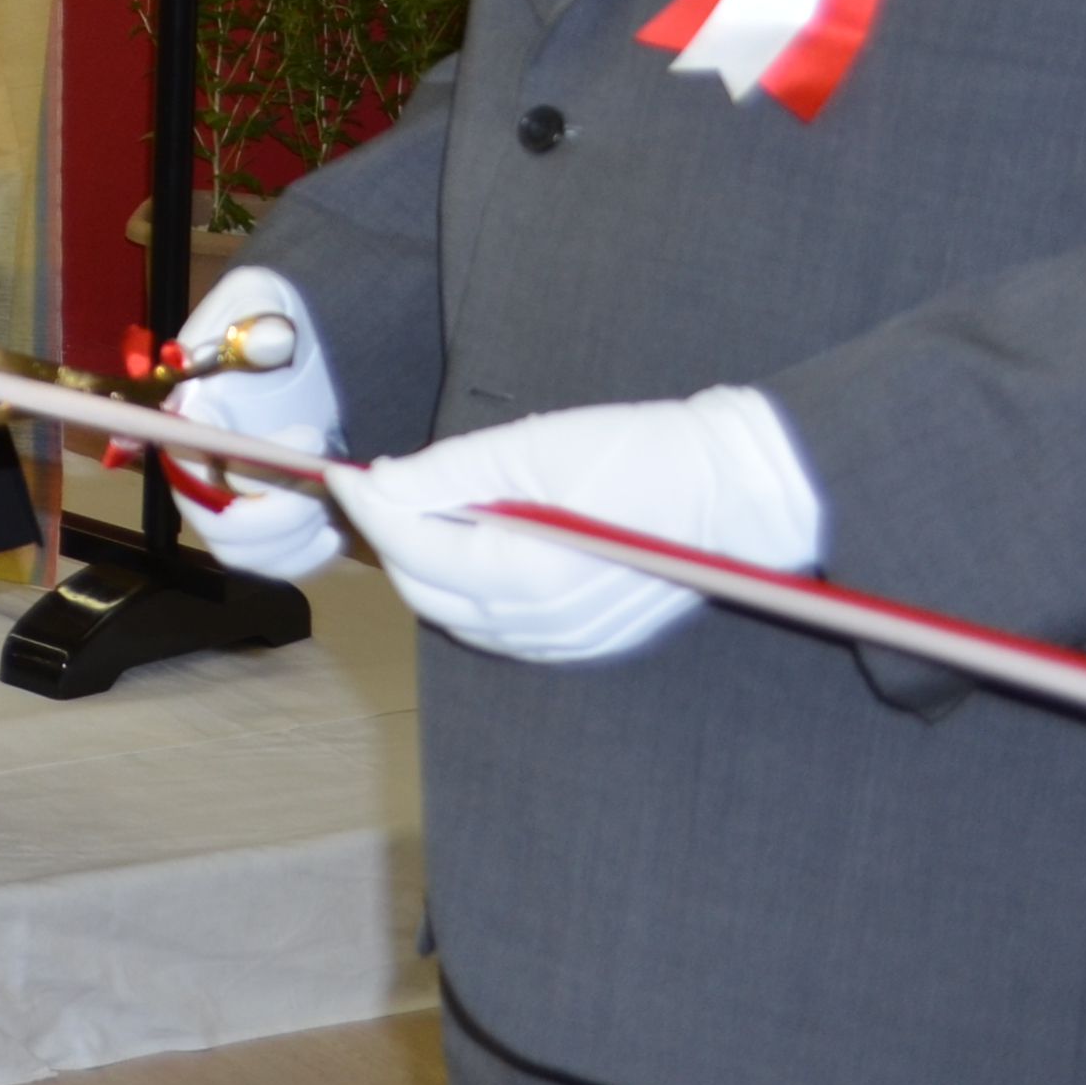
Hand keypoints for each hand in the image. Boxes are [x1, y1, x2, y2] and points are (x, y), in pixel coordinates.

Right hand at [167, 267, 349, 582]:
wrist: (302, 339)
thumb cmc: (274, 317)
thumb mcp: (263, 300)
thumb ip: (256, 323)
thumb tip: (266, 345)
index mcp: (190, 414)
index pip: (190, 459)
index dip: (246, 466)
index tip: (308, 435)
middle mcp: (199, 464)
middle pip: (217, 522)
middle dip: (279, 513)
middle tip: (328, 479)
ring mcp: (229, 497)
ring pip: (243, 550)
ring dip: (293, 539)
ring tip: (337, 506)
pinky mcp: (263, 520)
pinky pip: (271, 560)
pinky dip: (305, 557)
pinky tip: (336, 530)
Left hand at [338, 389, 824, 663]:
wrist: (737, 490)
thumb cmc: (647, 455)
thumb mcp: (536, 444)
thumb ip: (452, 471)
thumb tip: (385, 482)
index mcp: (528, 572)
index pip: (415, 548)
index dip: (372, 507)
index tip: (348, 474)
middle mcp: (544, 620)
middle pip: (427, 591)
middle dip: (393, 541)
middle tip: (377, 492)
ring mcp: (569, 637)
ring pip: (461, 617)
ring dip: (428, 568)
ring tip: (421, 514)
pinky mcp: (589, 639)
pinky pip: (504, 632)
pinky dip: (472, 596)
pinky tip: (474, 554)